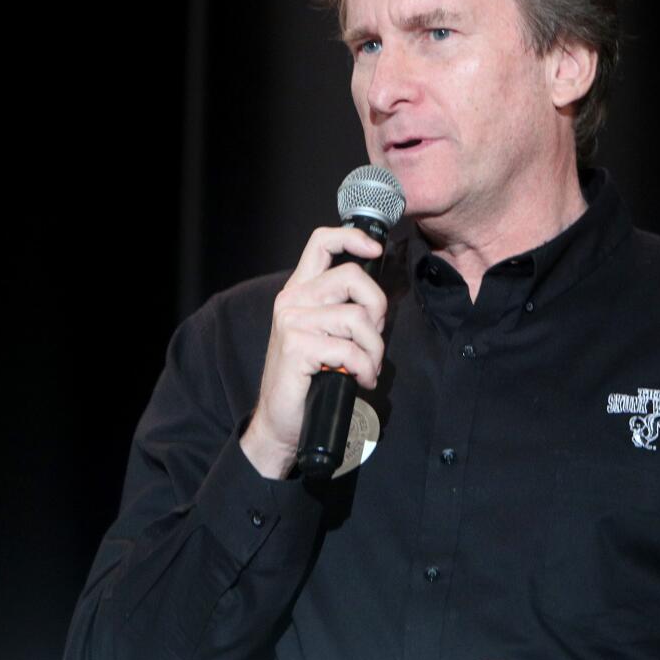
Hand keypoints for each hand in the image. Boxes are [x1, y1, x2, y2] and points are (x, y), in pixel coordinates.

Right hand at [240, 227, 386, 478]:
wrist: (281, 421)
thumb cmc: (309, 380)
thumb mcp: (325, 335)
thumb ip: (343, 310)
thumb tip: (377, 304)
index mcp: (299, 291)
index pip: (321, 242)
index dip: (352, 237)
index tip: (375, 249)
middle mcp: (292, 300)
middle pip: (352, 277)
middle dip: (378, 309)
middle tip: (373, 340)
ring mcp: (292, 321)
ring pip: (358, 318)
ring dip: (374, 349)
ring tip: (367, 368)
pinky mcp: (297, 346)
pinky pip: (351, 350)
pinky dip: (365, 369)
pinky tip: (360, 380)